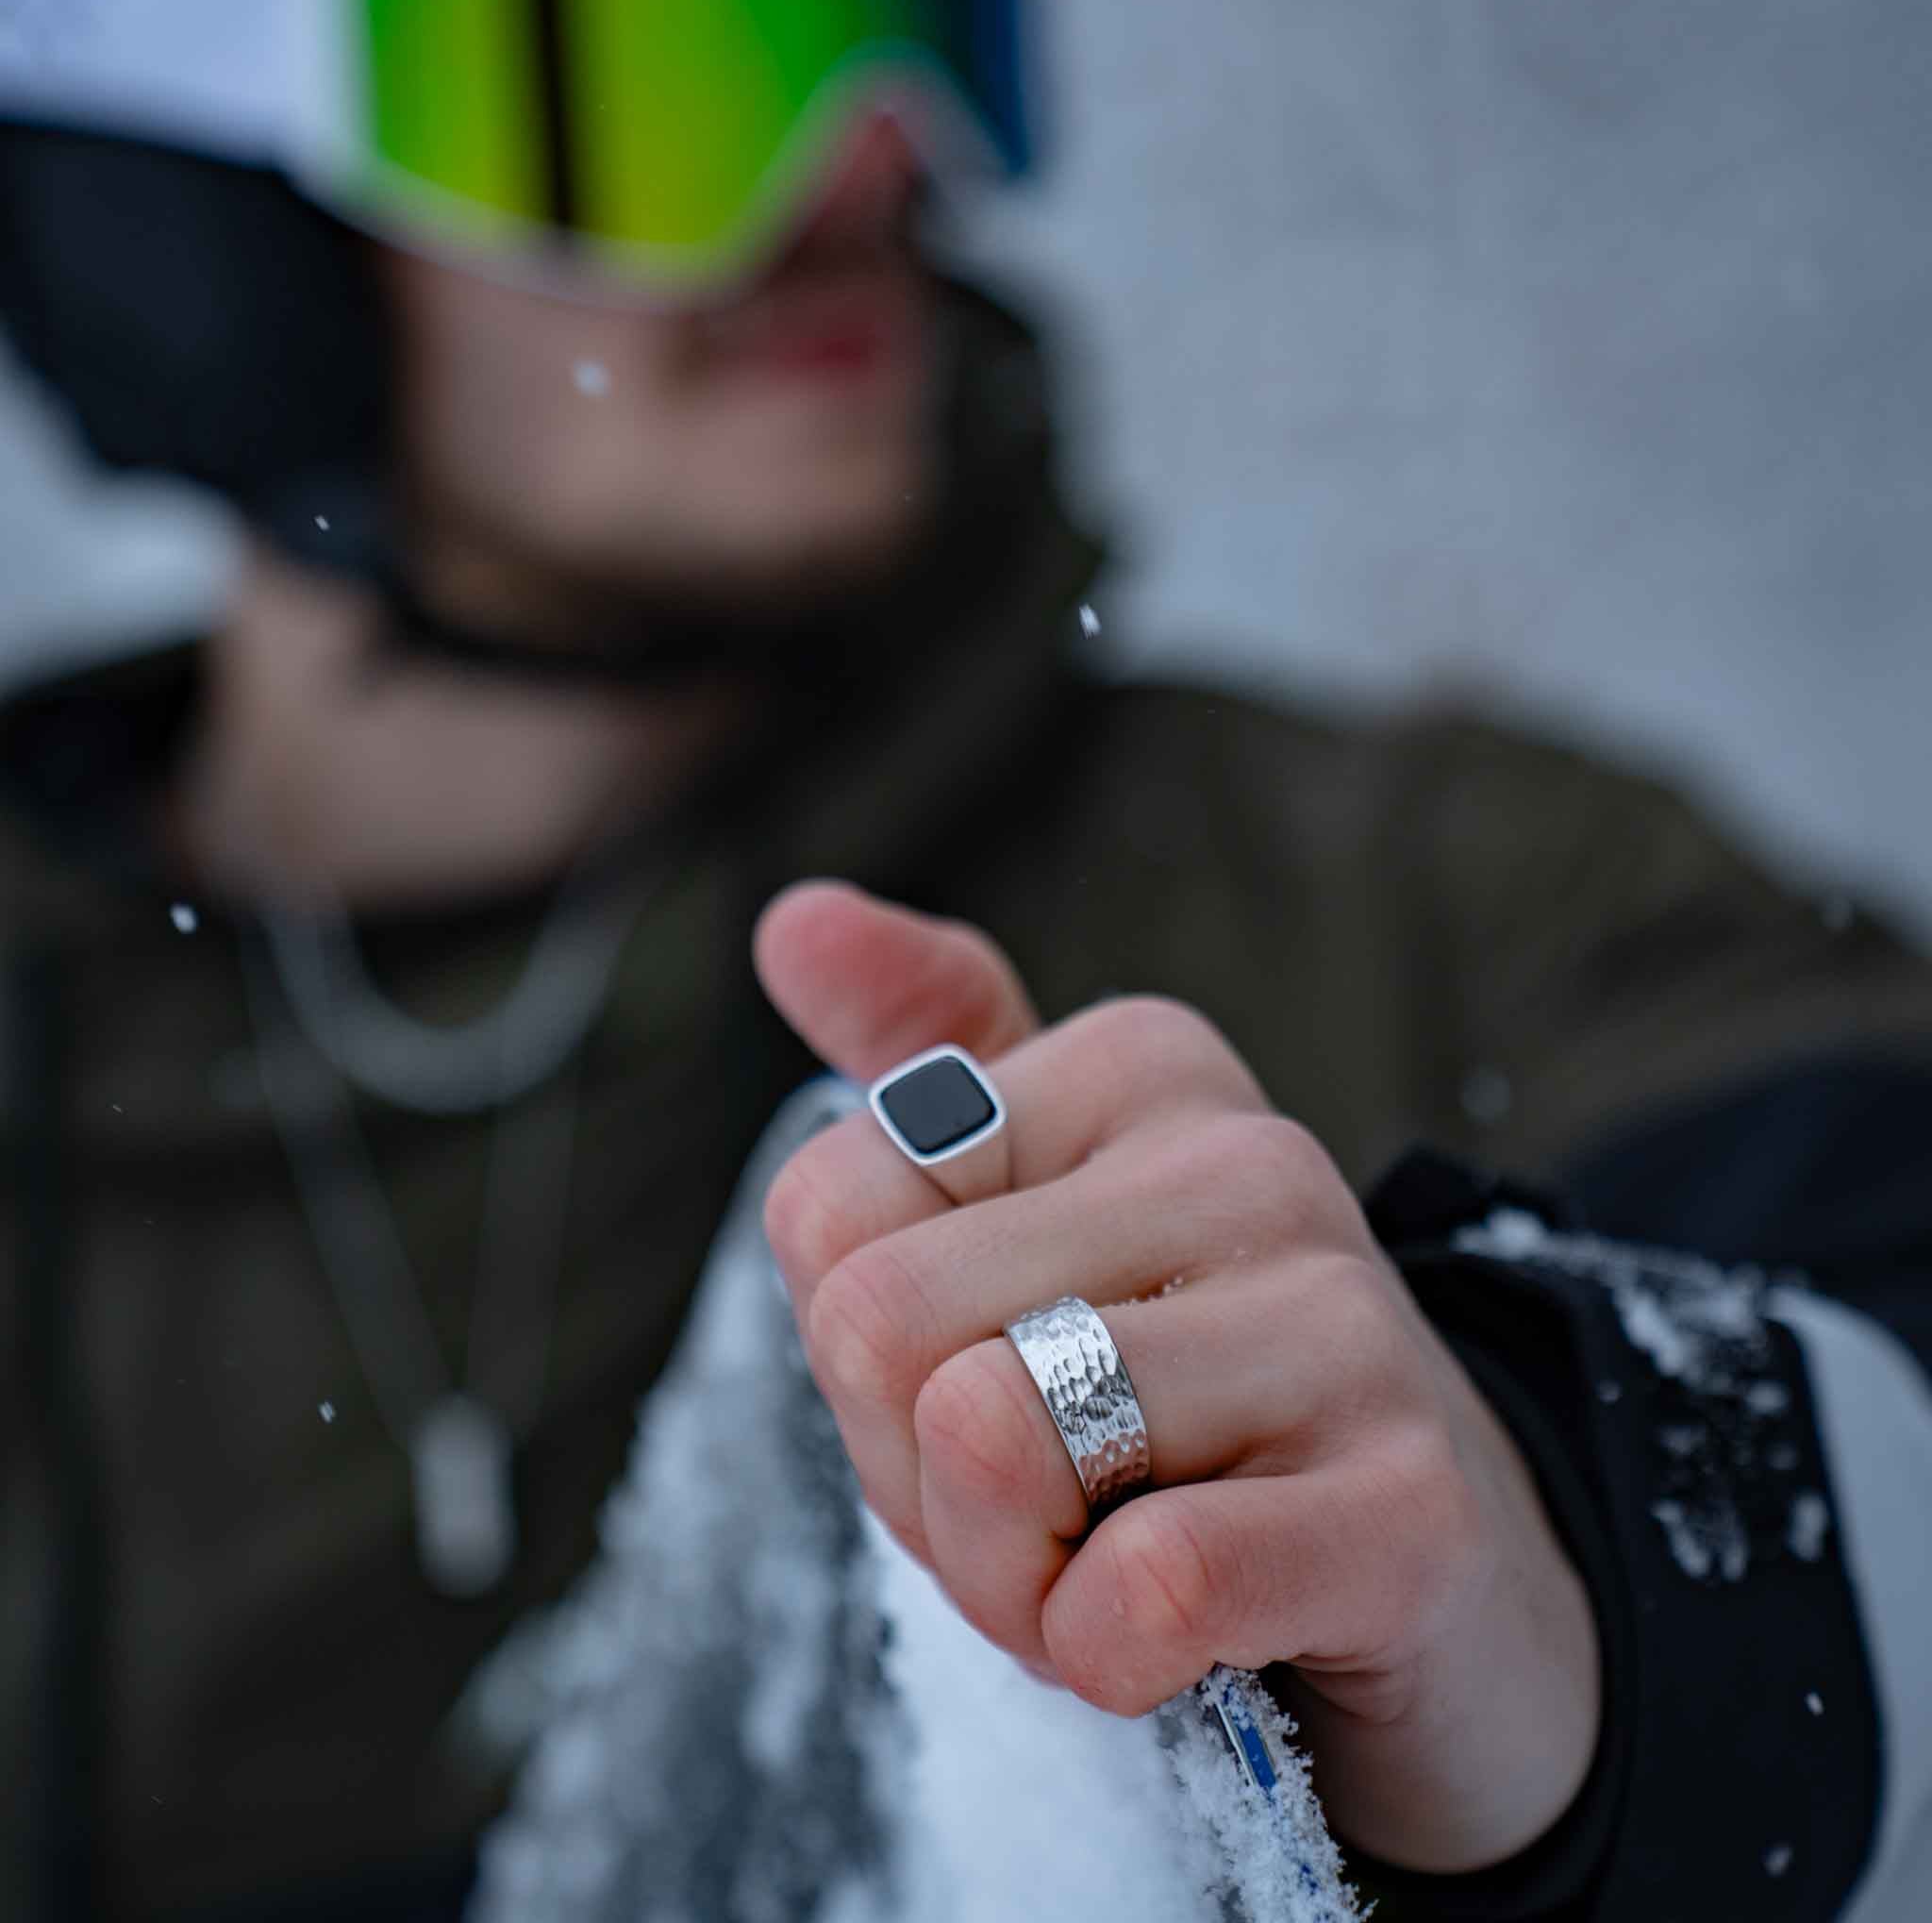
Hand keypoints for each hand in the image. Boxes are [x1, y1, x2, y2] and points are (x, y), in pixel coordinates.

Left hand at [754, 880, 1600, 1873]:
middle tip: (1045, 1508)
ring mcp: (1344, 1320)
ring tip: (1110, 1564)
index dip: (857, 1363)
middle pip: (879, 1331)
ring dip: (1006, 1580)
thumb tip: (791, 918)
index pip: (828, 1212)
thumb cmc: (1169, 1394)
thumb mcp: (1030, 1217)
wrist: (1421, 1569)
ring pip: (989, 1443)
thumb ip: (919, 1061)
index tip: (983, 1388)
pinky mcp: (1410, 1502)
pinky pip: (1146, 1584)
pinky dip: (1108, 1656)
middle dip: (916, 1482)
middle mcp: (1249, 1156)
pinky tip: (1188, 1637)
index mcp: (1139, 1067)